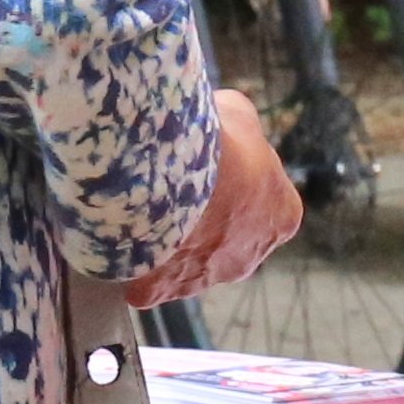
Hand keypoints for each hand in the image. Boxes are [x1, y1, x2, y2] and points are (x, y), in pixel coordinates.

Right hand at [128, 91, 304, 306]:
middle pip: (225, 240)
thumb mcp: (238, 113)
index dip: (236, 184)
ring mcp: (207, 278)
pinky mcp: (163, 290)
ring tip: (144, 212)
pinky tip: (122, 243)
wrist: (170, 175)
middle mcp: (251, 256)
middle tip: (173, 190)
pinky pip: (147, 284)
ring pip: (186, 264)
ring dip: (167, 243)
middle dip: (203, 220)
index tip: (209, 168)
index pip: (264, 205)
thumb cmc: (216, 142)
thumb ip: (239, 125)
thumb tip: (224, 123)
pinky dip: (133, 267)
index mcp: (281, 217)